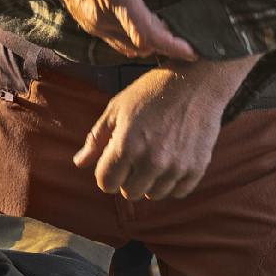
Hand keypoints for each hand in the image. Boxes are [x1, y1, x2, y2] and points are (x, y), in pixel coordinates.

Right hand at [49, 0, 204, 60]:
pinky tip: (149, 28)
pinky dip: (137, 41)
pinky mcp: (91, 29)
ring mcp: (95, 25)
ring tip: (170, 31)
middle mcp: (104, 14)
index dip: (171, 45)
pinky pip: (120, 44)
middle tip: (187, 37)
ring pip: (131, 48)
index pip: (146, 31)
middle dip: (166, 45)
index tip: (192, 51)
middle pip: (142, 44)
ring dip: (152, 44)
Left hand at [72, 55, 254, 199]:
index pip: (106, 183)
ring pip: (154, 194)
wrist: (196, 81)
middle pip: (129, 193)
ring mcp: (176, 167)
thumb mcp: (117, 107)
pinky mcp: (196, 168)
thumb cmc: (151, 91)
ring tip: (156, 154)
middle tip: (137, 155)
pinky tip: (173, 159)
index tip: (114, 161)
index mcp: (126, 145)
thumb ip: (96, 138)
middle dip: (128, 178)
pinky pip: (178, 192)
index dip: (107, 173)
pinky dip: (173, 181)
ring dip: (151, 180)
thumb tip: (79, 163)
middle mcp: (151, 161)